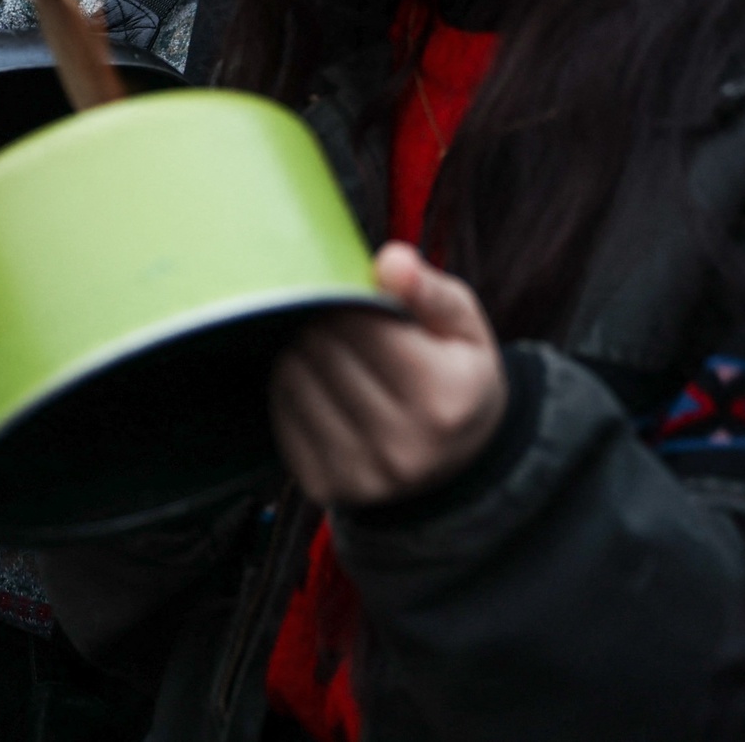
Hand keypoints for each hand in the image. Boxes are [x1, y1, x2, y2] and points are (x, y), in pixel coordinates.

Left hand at [269, 243, 507, 508]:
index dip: (352, 302)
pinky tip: (319, 385)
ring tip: (329, 353)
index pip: (363, 327)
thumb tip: (390, 260)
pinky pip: (281, 414)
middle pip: (324, 351)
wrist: (458, 462)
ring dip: (303, 353)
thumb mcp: (463, 326)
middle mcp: (404, 447)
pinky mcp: (326, 486)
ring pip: (294, 379)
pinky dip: (291, 388)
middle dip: (325, 325)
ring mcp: (363, 474)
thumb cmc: (457, 376)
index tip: (357, 301)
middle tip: (340, 325)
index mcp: (445, 399)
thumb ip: (428, 289)